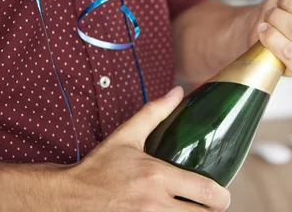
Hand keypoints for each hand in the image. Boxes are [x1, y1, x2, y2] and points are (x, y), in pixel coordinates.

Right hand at [59, 87, 230, 210]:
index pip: (206, 191)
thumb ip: (154, 112)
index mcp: (156, 176)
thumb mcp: (127, 136)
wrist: (69, 195)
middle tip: (210, 203)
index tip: (222, 193)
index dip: (222, 195)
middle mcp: (154, 204)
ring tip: (192, 208)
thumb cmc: (100, 166)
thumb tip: (177, 91)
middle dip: (211, 210)